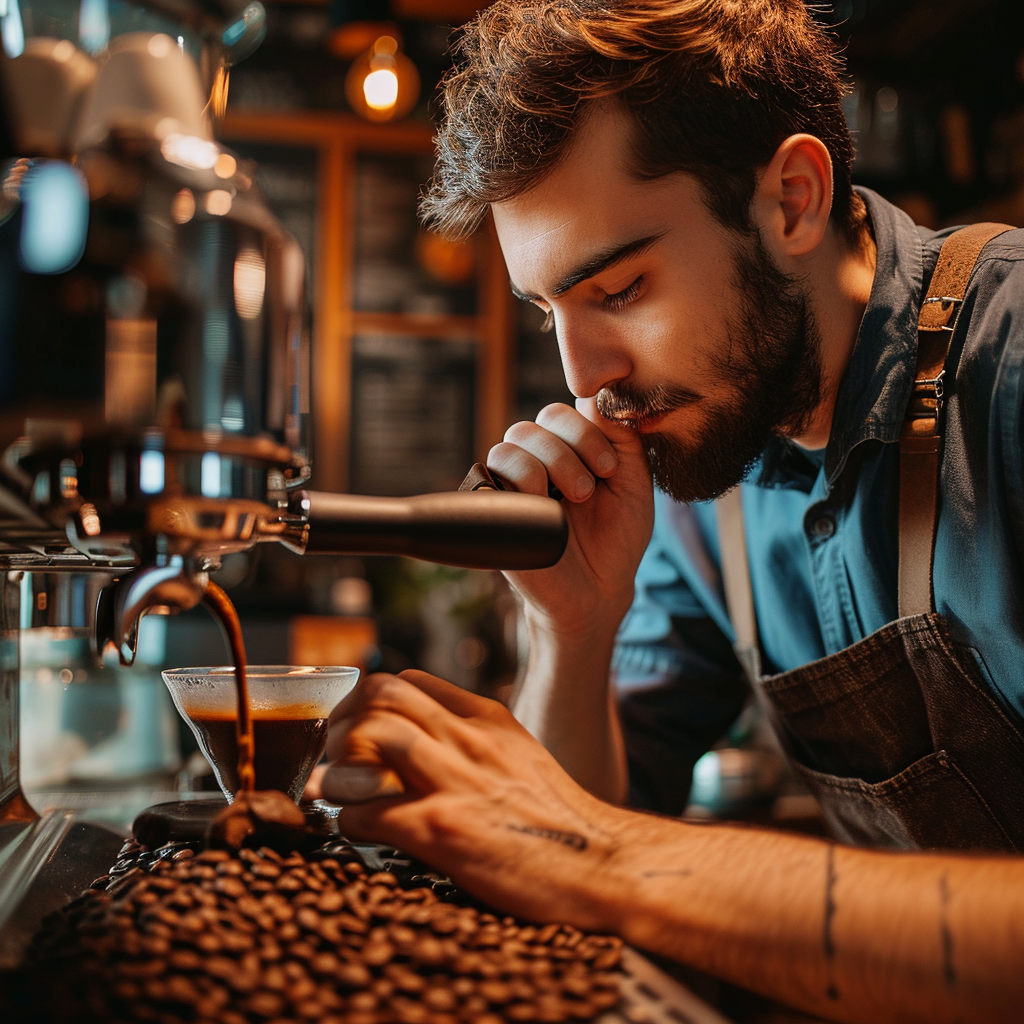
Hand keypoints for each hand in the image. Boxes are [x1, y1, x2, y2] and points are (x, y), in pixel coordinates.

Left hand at [315, 669, 626, 928]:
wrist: (602, 865)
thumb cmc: (558, 818)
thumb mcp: (519, 755)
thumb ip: (474, 739)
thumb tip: (423, 738)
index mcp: (486, 717)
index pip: (407, 680)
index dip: (367, 700)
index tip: (354, 727)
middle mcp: (468, 739)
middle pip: (381, 695)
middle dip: (344, 721)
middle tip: (335, 755)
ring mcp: (455, 781)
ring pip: (371, 737)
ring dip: (339, 766)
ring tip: (337, 790)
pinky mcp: (442, 830)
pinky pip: (368, 810)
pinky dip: (348, 818)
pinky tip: (357, 830)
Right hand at [487, 398, 653, 635]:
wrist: (598, 592)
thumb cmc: (616, 539)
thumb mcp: (633, 481)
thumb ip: (621, 436)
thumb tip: (597, 395)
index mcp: (570, 449)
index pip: (569, 408)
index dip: (590, 428)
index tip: (610, 468)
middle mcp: (539, 459)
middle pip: (543, 418)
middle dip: (576, 447)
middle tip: (593, 487)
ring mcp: (513, 482)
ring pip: (516, 439)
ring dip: (553, 464)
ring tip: (576, 501)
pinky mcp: (493, 504)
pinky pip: (494, 468)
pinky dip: (525, 483)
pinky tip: (547, 511)